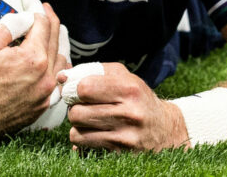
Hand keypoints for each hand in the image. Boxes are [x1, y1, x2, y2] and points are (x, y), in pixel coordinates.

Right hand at [0, 3, 67, 141]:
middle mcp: (44, 78)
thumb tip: (26, 17)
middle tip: (43, 9)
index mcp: (32, 59)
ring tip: (52, 32)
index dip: (36, 7)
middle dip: (49, 21)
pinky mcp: (40, 108)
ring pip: (61, 62)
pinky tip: (52, 61)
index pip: (43, 24)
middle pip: (56, 41)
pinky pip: (57, 82)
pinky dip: (57, 67)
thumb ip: (10, 25)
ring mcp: (44, 95)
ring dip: (57, 43)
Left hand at [62, 62, 188, 151]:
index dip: (75, 89)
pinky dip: (83, 140)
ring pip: (76, 133)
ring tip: (89, 120)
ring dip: (78, 126)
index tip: (79, 91)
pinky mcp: (120, 155)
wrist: (165, 130)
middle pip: (77, 112)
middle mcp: (129, 113)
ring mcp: (125, 137)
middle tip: (83, 106)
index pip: (84, 88)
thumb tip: (61, 76)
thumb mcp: (124, 77)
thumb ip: (93, 71)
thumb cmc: (138, 98)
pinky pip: (83, 147)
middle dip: (74, 109)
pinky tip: (95, 133)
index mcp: (130, 89)